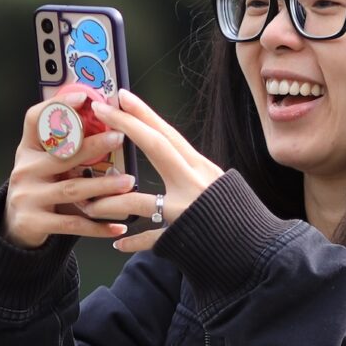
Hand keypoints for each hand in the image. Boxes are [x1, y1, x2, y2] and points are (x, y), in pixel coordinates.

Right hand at [0, 101, 136, 249]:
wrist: (15, 227)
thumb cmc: (40, 188)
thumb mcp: (44, 164)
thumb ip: (66, 149)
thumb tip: (108, 123)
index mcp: (28, 149)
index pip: (35, 119)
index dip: (57, 106)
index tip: (84, 97)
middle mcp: (25, 170)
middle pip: (61, 154)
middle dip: (93, 145)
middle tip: (120, 137)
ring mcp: (28, 196)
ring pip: (72, 189)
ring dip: (103, 186)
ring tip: (128, 182)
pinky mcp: (34, 222)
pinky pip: (73, 223)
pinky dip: (97, 226)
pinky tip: (118, 226)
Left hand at [90, 89, 224, 253]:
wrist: (257, 248)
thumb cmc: (235, 215)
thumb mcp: (214, 184)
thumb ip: (189, 171)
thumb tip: (164, 153)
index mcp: (201, 167)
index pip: (167, 134)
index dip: (143, 113)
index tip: (121, 96)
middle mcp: (194, 182)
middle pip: (156, 147)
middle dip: (126, 127)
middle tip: (100, 111)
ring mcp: (186, 210)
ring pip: (139, 200)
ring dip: (110, 202)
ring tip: (88, 203)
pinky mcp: (182, 238)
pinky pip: (151, 239)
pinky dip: (133, 241)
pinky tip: (117, 243)